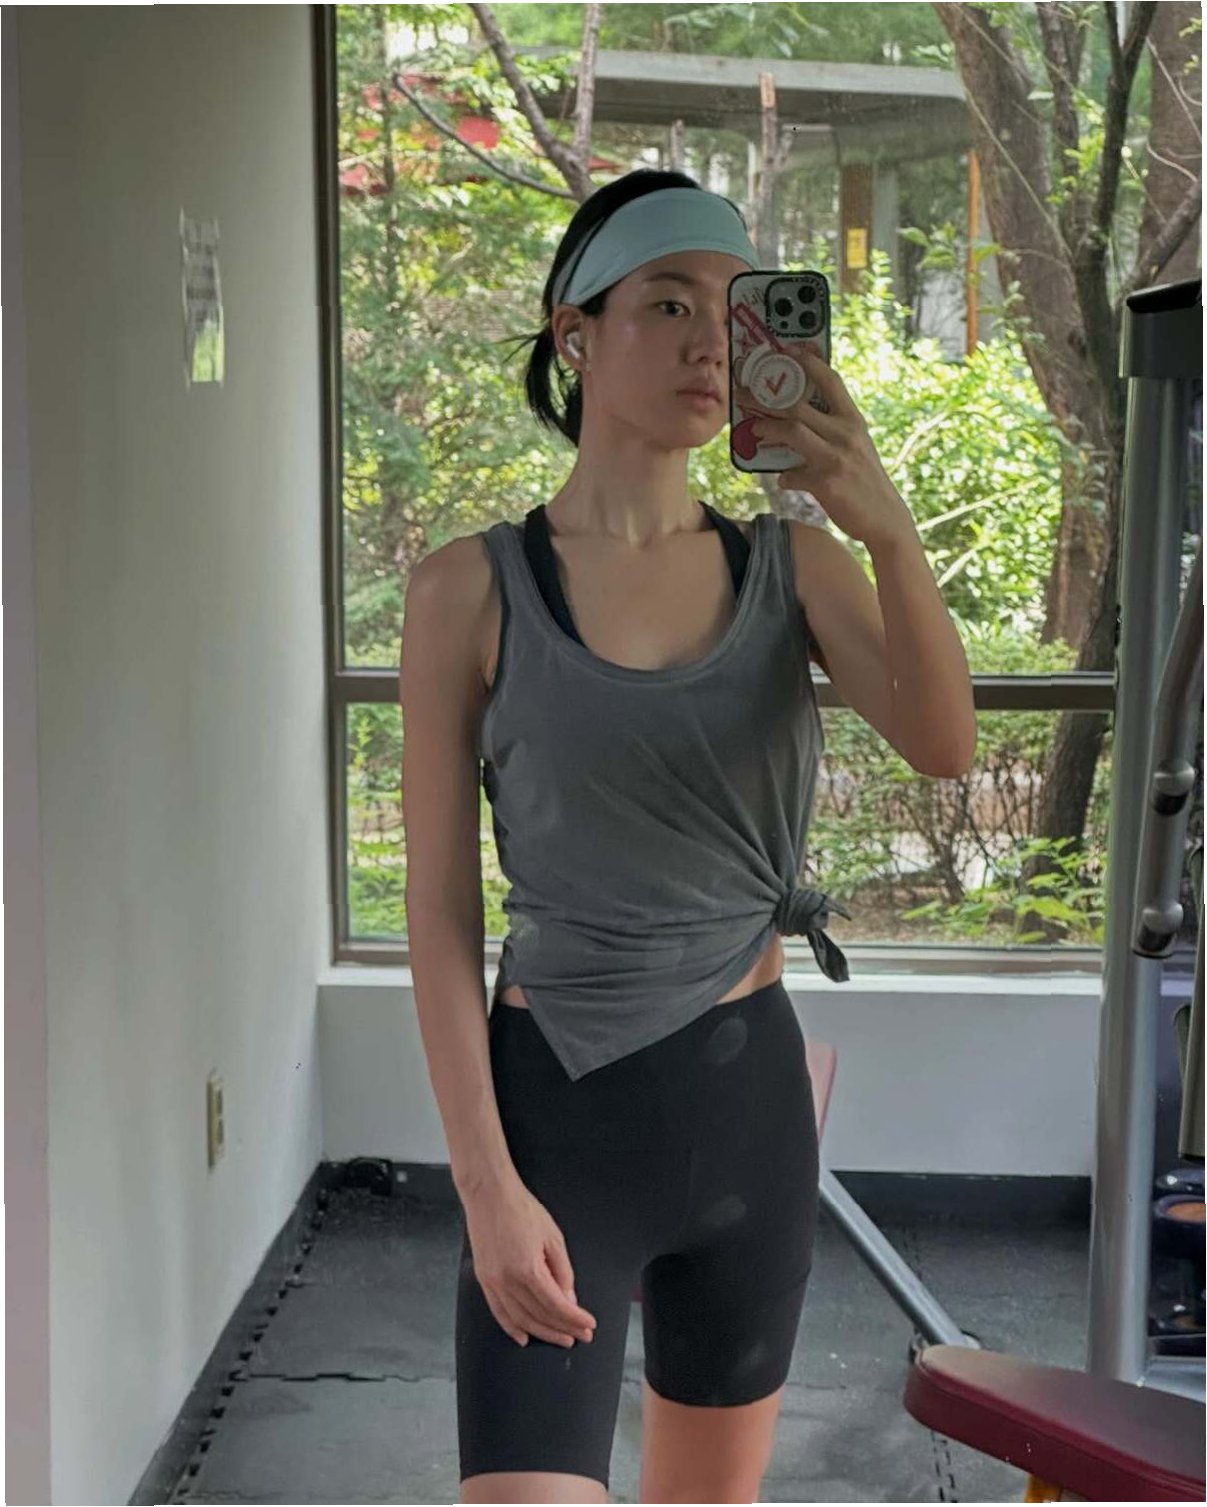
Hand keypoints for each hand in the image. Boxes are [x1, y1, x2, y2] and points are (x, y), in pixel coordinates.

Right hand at [463, 1177, 597, 1348]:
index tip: (588, 1325)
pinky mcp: (483, 1279)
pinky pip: (499, 1312)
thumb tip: (569, 1299)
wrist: (490, 1194)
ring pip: (520, 1319)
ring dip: (541, 1333)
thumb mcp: (553, 1237)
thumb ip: (563, 1271)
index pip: (556, 1305)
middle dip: (562, 1329)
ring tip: (559, 1338)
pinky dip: (511, 1327)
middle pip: (539, 1316)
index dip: (575, 1319)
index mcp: (528, 1269)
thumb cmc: (521, 1209)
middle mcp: (508, 1281)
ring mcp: (493, 1282)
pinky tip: (524, 1336)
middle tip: (580, 1335)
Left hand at [741, 339, 913, 548]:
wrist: (885, 518)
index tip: (787, 349)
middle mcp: (845, 434)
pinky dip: (784, 478)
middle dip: (766, 397)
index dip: (808, 361)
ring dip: (767, 429)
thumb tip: (799, 423)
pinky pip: (792, 475)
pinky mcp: (826, 483)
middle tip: (744, 394)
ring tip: (754, 430)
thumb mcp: (856, 447)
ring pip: (793, 431)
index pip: (830, 380)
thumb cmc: (866, 482)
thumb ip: (832, 432)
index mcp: (853, 421)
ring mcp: (836, 458)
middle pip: (799, 405)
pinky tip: (785, 480)